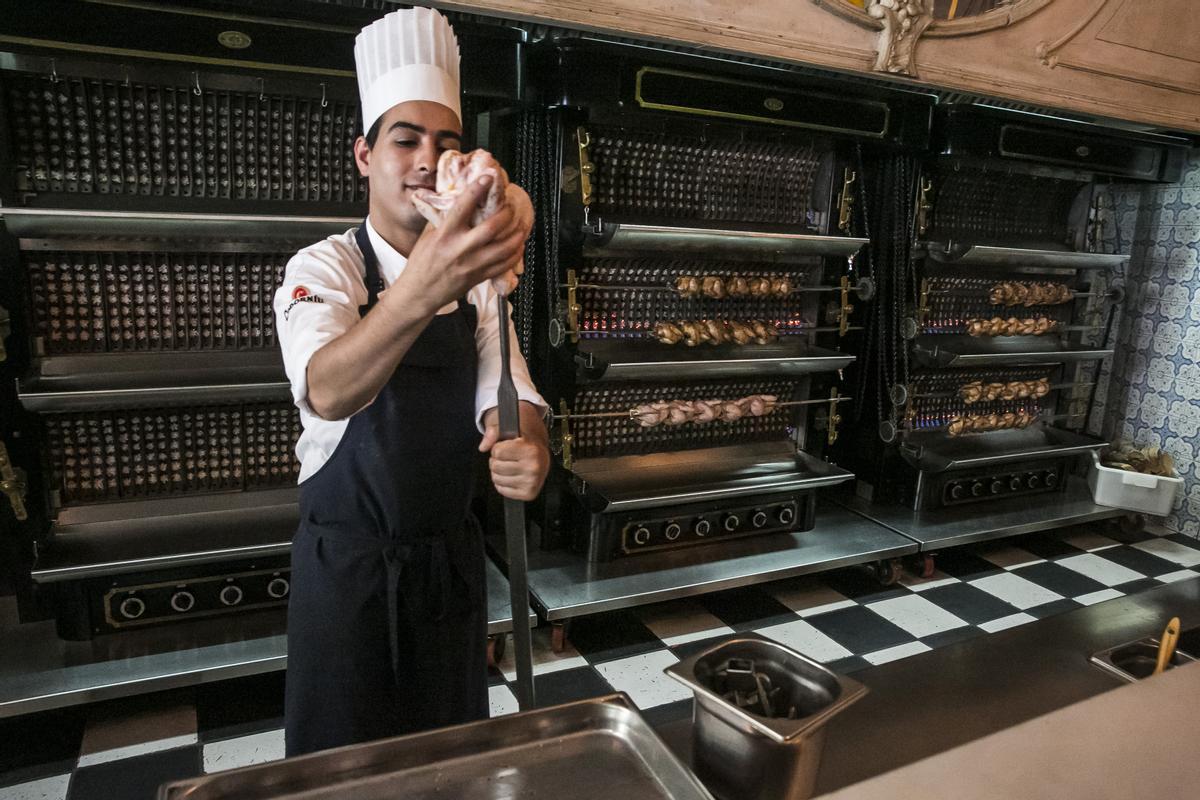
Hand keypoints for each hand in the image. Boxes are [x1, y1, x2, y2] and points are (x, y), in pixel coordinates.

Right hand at [399, 175, 527, 313]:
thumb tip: (456, 199)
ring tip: (521, 224)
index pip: (462, 207)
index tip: (488, 176)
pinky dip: (515, 254)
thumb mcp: (428, 237)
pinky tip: (518, 245)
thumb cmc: (421, 263)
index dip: (477, 189)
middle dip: (506, 214)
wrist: (419, 293)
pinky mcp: (479, 278)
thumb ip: (443, 219)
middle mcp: (460, 249)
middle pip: (491, 228)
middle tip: (510, 206)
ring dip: (516, 235)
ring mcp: (472, 265)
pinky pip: (504, 265)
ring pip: (503, 248)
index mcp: (444, 235)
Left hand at [480, 407, 549, 501]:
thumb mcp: (509, 430)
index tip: (506, 447)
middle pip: (496, 466)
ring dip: (498, 473)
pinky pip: (502, 490)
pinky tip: (511, 476)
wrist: (541, 455)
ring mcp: (532, 482)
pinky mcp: (528, 494)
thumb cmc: (524, 443)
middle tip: (507, 458)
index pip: (497, 452)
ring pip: (497, 479)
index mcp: (530, 450)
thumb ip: (493, 432)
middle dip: (497, 461)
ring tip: (509, 466)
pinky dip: (502, 484)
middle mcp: (534, 467)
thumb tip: (483, 446)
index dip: (497, 448)